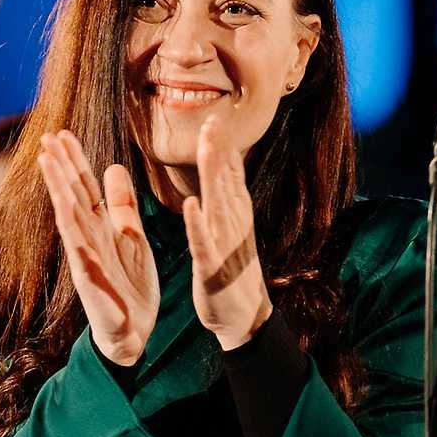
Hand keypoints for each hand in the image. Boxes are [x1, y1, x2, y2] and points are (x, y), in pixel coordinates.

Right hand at [36, 129, 159, 365]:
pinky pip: (80, 252)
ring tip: (47, 161)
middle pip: (72, 195)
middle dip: (60, 165)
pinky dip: (73, 231)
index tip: (62, 134)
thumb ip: (122, 205)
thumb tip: (113, 167)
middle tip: (46, 136)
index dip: (74, 160)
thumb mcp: (132, 235)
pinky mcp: (90, 280)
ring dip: (58, 188)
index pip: (84, 187)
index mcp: (100, 227)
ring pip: (70, 216)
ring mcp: (86, 258)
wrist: (135, 331)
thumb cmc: (130, 285)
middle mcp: (88, 238)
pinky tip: (64, 208)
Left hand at [181, 116, 270, 349]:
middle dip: (218, 150)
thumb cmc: (235, 271)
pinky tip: (191, 204)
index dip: (223, 147)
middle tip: (213, 121)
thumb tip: (224, 165)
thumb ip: (229, 197)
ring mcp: (225, 244)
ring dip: (212, 174)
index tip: (215, 118)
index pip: (230, 176)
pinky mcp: (212, 267)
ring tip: (206, 146)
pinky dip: (197, 223)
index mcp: (236, 216)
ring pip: (217, 203)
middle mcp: (234, 225)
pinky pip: (203, 242)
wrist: (245, 317)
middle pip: (225, 181)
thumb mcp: (234, 229)